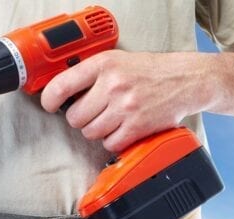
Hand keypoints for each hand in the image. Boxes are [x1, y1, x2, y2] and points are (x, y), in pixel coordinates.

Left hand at [41, 50, 207, 152]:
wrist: (185, 80)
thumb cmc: (150, 71)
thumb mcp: (118, 60)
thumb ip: (91, 73)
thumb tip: (61, 92)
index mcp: (103, 65)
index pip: (61, 86)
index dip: (48, 100)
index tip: (49, 105)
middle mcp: (113, 85)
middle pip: (75, 116)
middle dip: (80, 118)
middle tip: (91, 114)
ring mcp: (126, 107)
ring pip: (91, 133)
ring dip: (97, 131)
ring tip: (109, 121)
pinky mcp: (138, 126)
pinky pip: (110, 144)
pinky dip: (113, 141)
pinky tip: (121, 130)